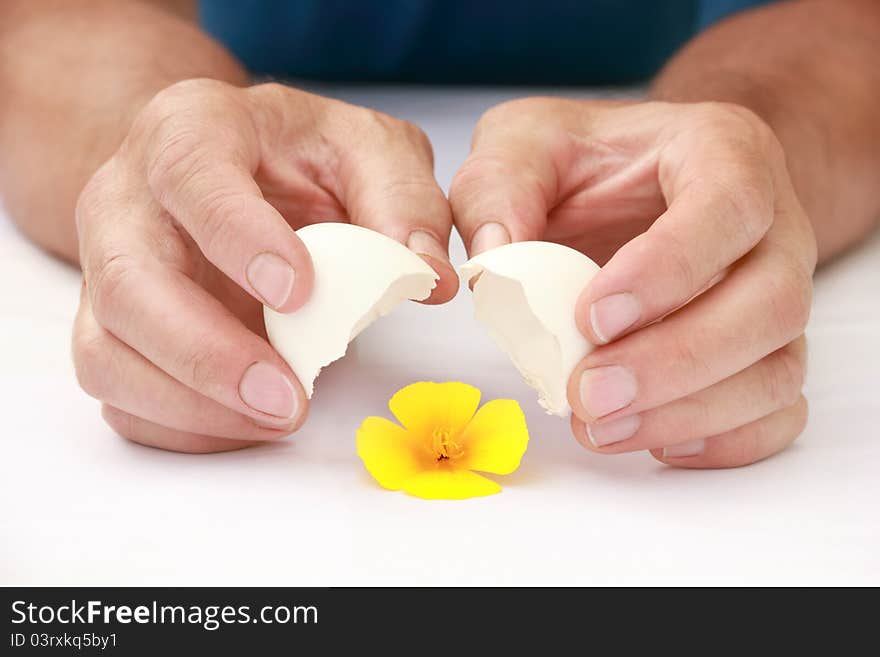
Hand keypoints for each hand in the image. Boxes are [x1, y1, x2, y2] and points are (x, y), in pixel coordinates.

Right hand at [73, 79, 455, 452]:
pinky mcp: (115, 328)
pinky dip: (179, 424)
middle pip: (125, 280)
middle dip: (204, 352)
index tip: (298, 293)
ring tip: (279, 417)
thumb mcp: (372, 152)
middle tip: (287, 398)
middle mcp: (129, 199)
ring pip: (106, 350)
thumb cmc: (305, 158)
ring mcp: (110, 269)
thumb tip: (429, 279)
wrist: (244, 172)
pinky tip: (246, 423)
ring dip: (189, 402)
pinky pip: (120, 392)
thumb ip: (404, 202)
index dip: (237, 236)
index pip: (190, 175)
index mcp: (191, 130)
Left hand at [451, 98, 816, 467]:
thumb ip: (499, 186)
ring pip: (778, 367)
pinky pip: (778, 408)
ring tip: (599, 426)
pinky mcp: (764, 350)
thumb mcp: (522, 143)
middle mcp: (771, 225)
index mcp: (721, 151)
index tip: (591, 318)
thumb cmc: (578, 161)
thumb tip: (496, 260)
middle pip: (771, 302)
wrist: (619, 184)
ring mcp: (775, 294)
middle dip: (677, 360)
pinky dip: (725, 439)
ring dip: (691, 412)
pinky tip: (654, 442)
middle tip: (588, 392)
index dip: (670, 269)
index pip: (729, 206)